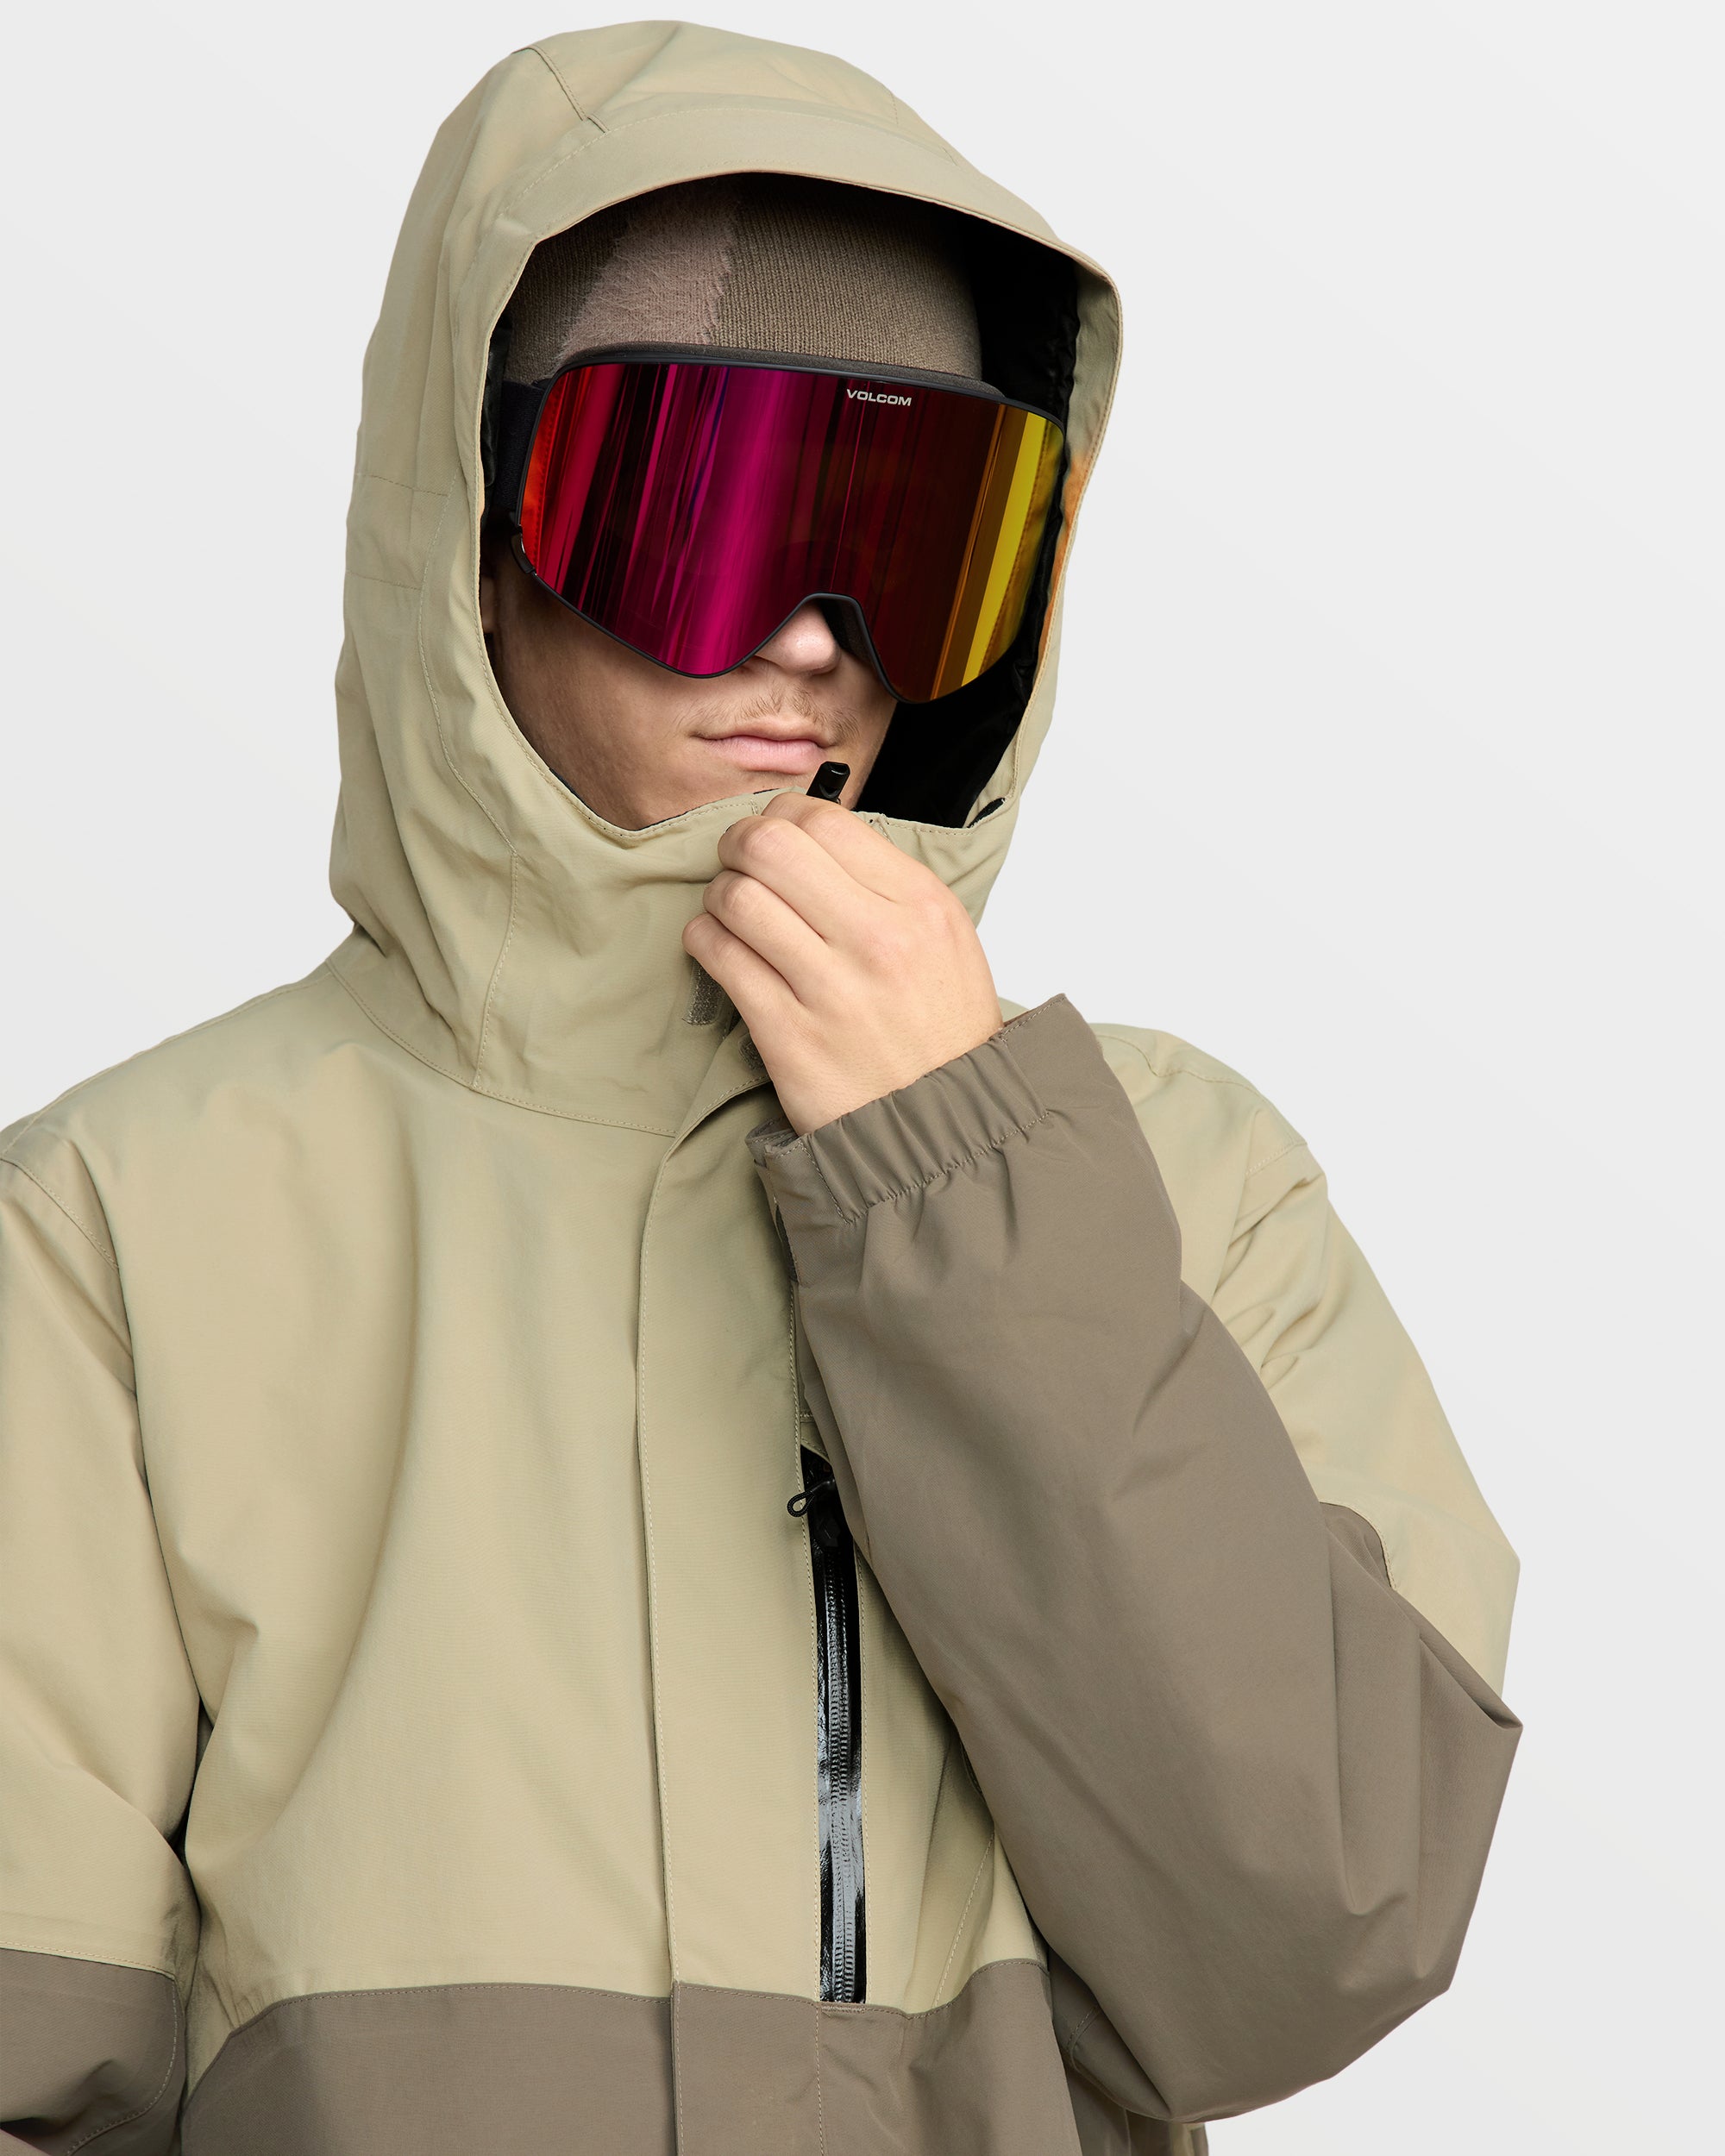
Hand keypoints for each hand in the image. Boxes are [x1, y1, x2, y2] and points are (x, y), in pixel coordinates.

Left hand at [683, 792, 1002, 1133]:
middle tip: (738, 864)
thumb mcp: (944, 939)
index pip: (824, 821)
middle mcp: (877, 938)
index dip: (784, 817)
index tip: (778, 837)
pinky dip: (705, 940)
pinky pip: (719, 955)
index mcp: (919, 904)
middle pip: (769, 846)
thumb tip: (812, 836)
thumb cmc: (940, 1032)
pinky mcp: (787, 1034)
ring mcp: (829, 988)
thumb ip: (885, 884)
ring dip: (719, 896)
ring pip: (736, 896)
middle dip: (738, 845)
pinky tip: (720, 948)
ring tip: (732, 914)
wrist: (945, 1126)